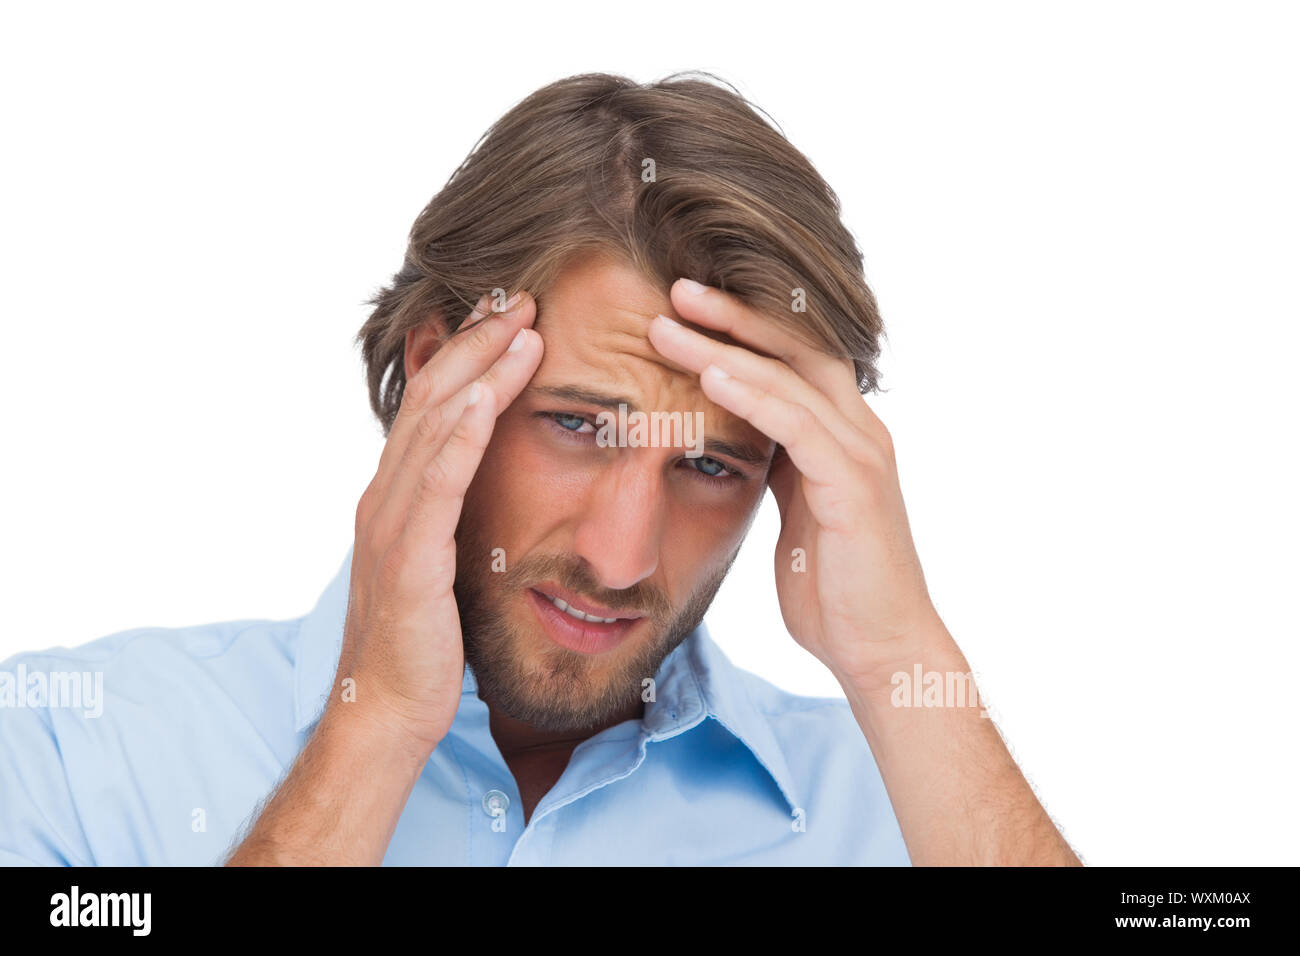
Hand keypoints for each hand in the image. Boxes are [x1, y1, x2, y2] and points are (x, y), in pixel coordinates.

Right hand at [334, 291, 542, 752]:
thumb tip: (487, 475)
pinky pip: (436, 486)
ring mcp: (391, 523)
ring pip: (434, 428)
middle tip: (525, 298)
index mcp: (397, 494)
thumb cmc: (423, 640)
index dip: (470, 355)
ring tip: (524, 328)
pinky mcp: (408, 558)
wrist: (388, 709)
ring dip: (480, 373)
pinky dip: (460, 437)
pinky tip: (485, 398)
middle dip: (479, 344)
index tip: (514, 315)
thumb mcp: (440, 560)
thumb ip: (453, 511)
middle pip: (432, 398)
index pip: (434, 405)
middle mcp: (386, 496)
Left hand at [648, 280, 939, 689]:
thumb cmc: (834, 590)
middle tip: (674, 287)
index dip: (740, 329)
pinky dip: (753, 394)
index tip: (682, 308)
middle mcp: (858, 430)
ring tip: (669, 322)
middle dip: (733, 314)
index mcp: (840, 435)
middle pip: (795, 347)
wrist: (880, 649)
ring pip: (790, 376)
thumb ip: (778, 469)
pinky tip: (710, 374)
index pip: (791, 359)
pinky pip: (798, 424)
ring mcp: (861, 453)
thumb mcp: (795, 514)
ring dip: (725, 345)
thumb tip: (737, 442)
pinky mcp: (854, 485)